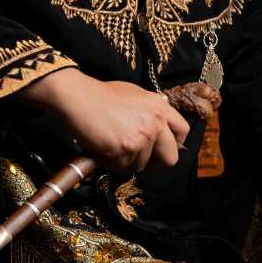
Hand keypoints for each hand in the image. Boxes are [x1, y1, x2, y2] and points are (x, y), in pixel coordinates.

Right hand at [21, 67, 187, 172]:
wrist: (78, 97)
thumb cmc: (102, 96)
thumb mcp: (136, 95)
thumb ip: (152, 112)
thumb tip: (162, 131)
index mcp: (160, 107)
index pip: (183, 131)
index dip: (175, 144)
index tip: (163, 150)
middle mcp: (155, 122)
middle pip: (170, 158)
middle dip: (155, 162)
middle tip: (140, 159)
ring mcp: (141, 137)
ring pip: (142, 165)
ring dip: (128, 160)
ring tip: (113, 144)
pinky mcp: (124, 149)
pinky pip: (123, 167)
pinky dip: (113, 162)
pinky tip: (104, 147)